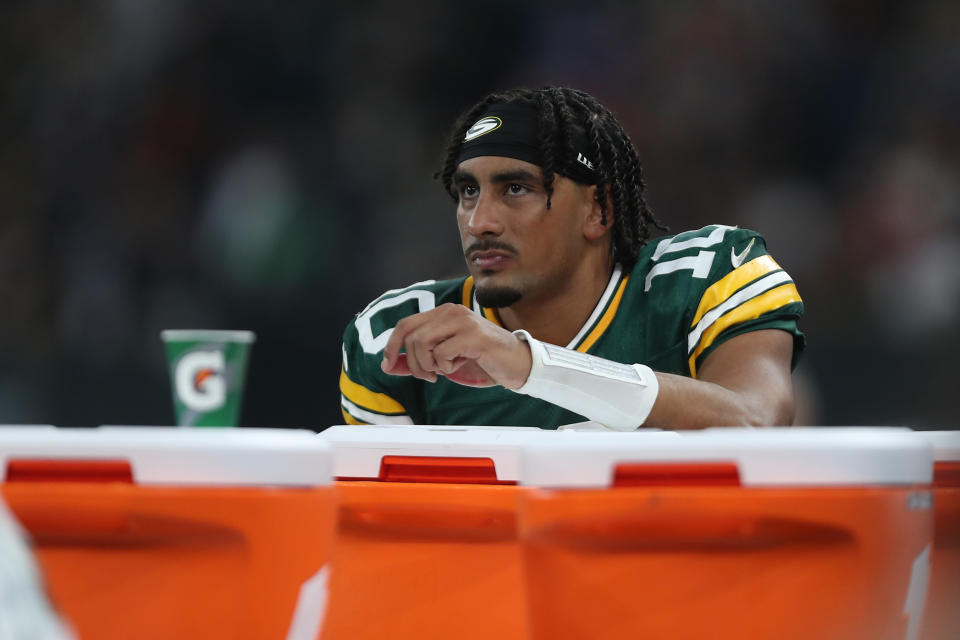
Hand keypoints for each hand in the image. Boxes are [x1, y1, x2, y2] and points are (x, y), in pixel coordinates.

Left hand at [380, 303, 532, 388]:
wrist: (516, 364)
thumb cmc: (481, 360)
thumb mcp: (444, 360)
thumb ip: (417, 360)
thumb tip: (388, 366)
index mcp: (443, 312)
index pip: (405, 324)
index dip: (391, 345)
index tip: (387, 365)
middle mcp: (451, 311)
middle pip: (411, 336)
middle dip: (412, 363)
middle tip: (429, 376)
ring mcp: (463, 321)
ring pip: (422, 343)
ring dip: (428, 365)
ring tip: (444, 370)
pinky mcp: (473, 335)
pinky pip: (442, 353)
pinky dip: (446, 366)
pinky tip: (459, 364)